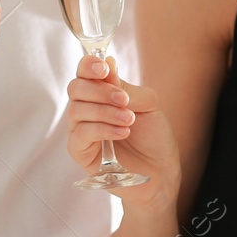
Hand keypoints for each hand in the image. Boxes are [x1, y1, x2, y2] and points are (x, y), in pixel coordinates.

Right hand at [66, 55, 180, 207]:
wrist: (161, 173)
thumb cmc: (154, 138)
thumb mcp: (148, 105)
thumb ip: (127, 87)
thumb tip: (108, 63)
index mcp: (102, 93)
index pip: (84, 72)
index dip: (89, 65)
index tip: (104, 69)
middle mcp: (87, 109)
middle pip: (76, 88)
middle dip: (99, 90)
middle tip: (123, 100)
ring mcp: (81, 130)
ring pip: (76, 110)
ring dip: (105, 112)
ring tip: (129, 120)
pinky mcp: (80, 152)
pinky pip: (80, 134)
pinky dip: (102, 129)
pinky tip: (122, 133)